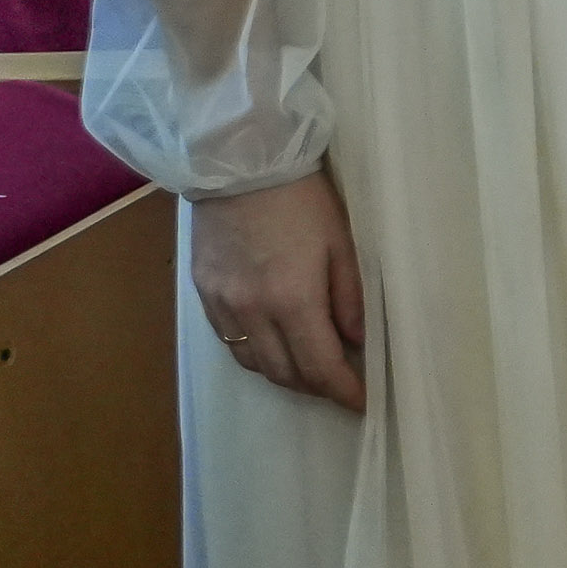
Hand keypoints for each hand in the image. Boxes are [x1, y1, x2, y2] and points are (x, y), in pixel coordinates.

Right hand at [192, 169, 367, 411]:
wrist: (238, 163)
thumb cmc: (302, 198)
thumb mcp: (342, 245)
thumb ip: (350, 299)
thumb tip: (356, 342)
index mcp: (292, 299)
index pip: (320, 366)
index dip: (343, 391)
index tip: (363, 403)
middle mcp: (252, 311)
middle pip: (284, 373)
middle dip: (316, 388)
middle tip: (342, 388)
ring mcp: (222, 305)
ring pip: (254, 363)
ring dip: (285, 376)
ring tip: (312, 373)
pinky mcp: (204, 293)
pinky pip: (231, 342)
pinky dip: (257, 354)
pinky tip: (276, 347)